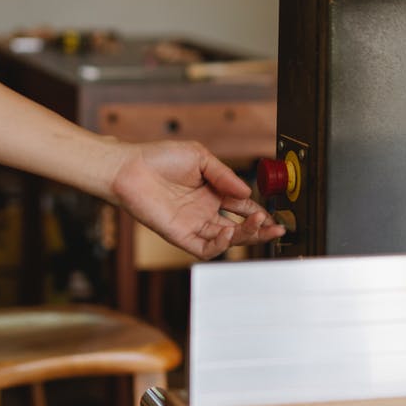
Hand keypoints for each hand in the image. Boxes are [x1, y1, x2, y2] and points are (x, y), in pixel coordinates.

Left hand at [110, 141, 284, 259]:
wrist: (129, 168)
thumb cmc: (158, 158)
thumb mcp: (200, 157)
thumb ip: (224, 175)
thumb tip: (246, 192)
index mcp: (213, 192)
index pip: (243, 208)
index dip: (260, 213)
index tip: (274, 215)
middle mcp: (205, 211)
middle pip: (239, 228)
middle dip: (260, 230)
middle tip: (276, 229)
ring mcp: (193, 224)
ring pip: (227, 239)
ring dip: (245, 236)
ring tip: (259, 226)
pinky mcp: (180, 235)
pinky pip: (204, 247)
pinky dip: (220, 244)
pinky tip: (229, 232)